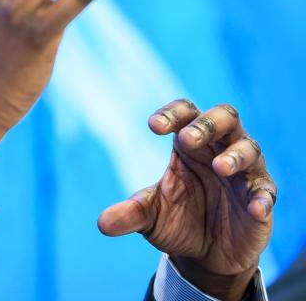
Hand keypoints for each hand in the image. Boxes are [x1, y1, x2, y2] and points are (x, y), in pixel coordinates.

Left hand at [98, 100, 275, 300]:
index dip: (172, 114)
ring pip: (249, 148)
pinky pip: (266, 192)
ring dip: (236, 155)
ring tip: (220, 167)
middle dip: (207, 124)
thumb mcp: (150, 217)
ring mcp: (244, 173)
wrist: (206, 255)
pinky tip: (253, 208)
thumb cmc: (178, 220)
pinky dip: (261, 198)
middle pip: (224, 117)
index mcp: (189, 143)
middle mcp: (219, 149)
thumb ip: (130, 214)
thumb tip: (102, 223)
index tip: (153, 127)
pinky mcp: (260, 199)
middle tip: (187, 139)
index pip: (185, 113)